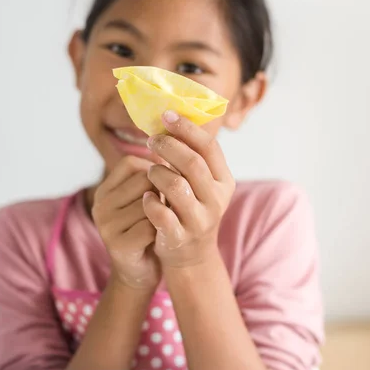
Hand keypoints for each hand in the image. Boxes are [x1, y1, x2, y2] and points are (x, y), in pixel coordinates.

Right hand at [92, 156, 160, 289]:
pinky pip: (151, 225)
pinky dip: (162, 229)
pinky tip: (160, 236)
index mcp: (104, 189)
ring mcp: (106, 225)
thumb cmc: (146, 228)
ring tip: (162, 221)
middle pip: (144, 179)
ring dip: (164, 210)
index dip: (154, 171)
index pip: (132, 162)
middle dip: (162, 191)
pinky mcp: (118, 245)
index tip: (161, 188)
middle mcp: (100, 204)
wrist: (139, 272)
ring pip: (150, 201)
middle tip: (166, 207)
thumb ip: (151, 175)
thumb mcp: (143, 198)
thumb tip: (173, 140)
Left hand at [143, 111, 235, 267]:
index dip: (187, 128)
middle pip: (192, 163)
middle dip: (168, 146)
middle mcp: (216, 199)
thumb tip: (169, 118)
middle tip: (151, 140)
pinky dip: (149, 202)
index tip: (166, 115)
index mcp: (223, 180)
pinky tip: (145, 198)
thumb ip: (191, 156)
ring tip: (149, 172)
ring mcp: (200, 219)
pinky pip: (161, 214)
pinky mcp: (181, 237)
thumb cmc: (190, 207)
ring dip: (156, 173)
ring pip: (176, 185)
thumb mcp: (200, 182)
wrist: (191, 255)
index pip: (209, 146)